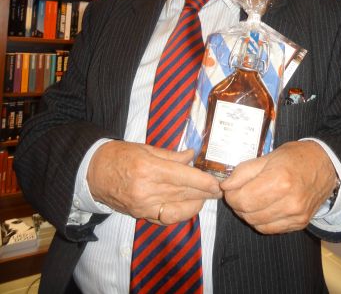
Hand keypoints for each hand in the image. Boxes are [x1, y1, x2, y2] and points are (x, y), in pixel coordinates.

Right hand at [87, 141, 221, 223]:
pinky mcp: (140, 215)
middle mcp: (147, 190)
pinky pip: (166, 218)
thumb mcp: (145, 148)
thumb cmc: (119, 155)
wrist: (92, 172)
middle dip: (204, 193)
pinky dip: (180, 213)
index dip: (204, 181)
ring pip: (178, 209)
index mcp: (149, 169)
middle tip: (219, 190)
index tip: (217, 183)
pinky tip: (189, 206)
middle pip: (184, 194)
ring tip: (206, 197)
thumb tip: (191, 157)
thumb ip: (171, 155)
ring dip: (195, 204)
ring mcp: (143, 206)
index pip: (184, 177)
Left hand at [220, 141, 336, 233]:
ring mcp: (296, 215)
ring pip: (257, 223)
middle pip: (248, 213)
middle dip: (237, 204)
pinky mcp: (300, 223)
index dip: (230, 195)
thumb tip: (225, 185)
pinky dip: (260, 220)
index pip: (242, 199)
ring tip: (250, 198)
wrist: (325, 165)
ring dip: (247, 213)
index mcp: (280, 180)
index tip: (230, 187)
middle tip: (238, 192)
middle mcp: (289, 201)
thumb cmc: (296, 156)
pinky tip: (262, 207)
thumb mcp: (268, 156)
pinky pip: (270, 229)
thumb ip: (244, 171)